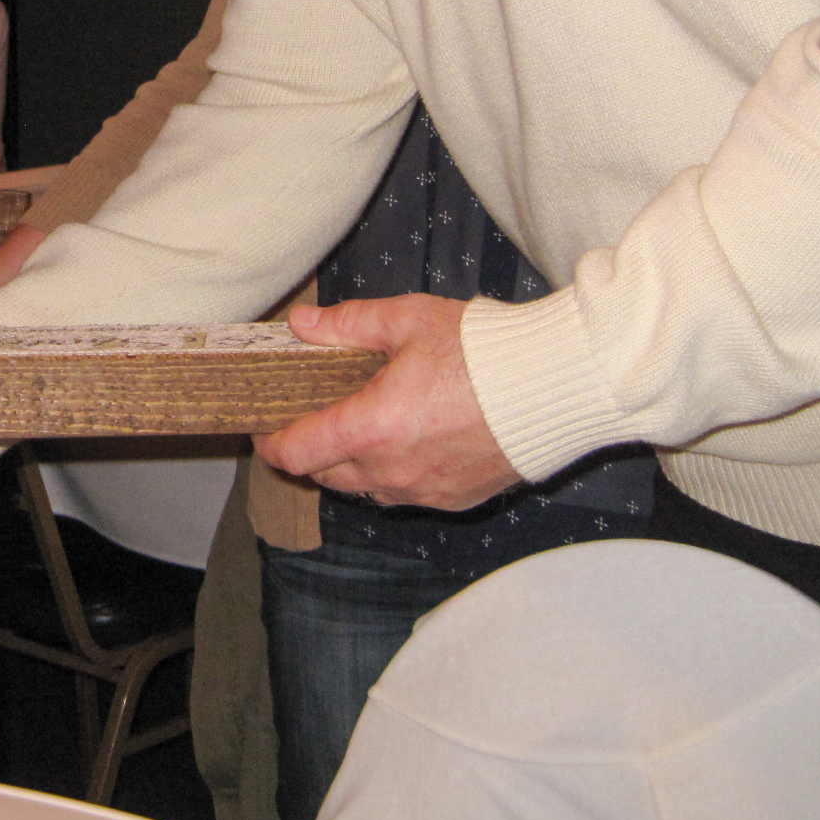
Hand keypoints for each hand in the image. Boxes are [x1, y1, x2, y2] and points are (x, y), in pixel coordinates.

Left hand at [255, 294, 522, 508]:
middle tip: (314, 414)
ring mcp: (424, 491)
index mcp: (371, 428)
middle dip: (310, 448)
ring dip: (351, 463)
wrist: (555, 386)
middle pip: (323, 474)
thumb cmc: (483, 349)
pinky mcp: (454, 500)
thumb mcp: (408, 320)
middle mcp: (392, 471)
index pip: (296, 452)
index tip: (264, 425)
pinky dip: (391, 473)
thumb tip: (301, 325)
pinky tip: (406, 440)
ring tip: (361, 424)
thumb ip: (348, 325)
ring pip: (363, 488)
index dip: (270, 441)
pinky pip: (403, 494)